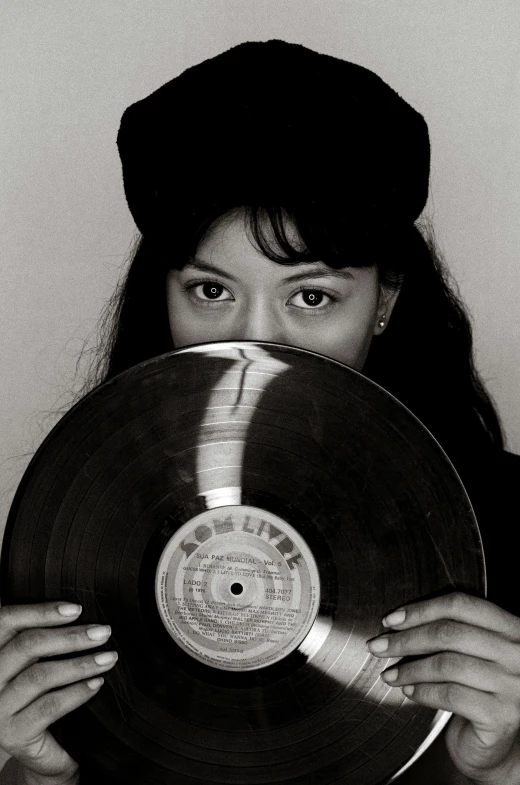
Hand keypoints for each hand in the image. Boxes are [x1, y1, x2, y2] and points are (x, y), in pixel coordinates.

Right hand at [0, 602, 117, 784]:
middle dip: (70, 637)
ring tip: (108, 658)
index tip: (77, 609)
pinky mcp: (13, 734)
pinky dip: (76, 692)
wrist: (36, 750)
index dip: (41, 612)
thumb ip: (43, 639)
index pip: (8, 622)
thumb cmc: (37, 696)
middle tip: (103, 632)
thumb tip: (79, 612)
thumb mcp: (33, 663)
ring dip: (80, 664)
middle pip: (27, 646)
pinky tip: (96, 683)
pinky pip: (49, 706)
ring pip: (39, 675)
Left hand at [367, 592, 519, 783]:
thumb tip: (394, 623)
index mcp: (511, 627)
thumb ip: (448, 632)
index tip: (390, 621)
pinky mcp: (502, 716)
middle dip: (405, 639)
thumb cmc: (476, 690)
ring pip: (447, 664)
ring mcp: (513, 685)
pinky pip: (451, 696)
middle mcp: (517, 653)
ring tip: (389, 674)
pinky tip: (409, 692)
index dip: (420, 609)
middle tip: (377, 647)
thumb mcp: (470, 653)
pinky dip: (423, 692)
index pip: (460, 604)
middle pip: (449, 633)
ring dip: (409, 669)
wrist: (495, 745)